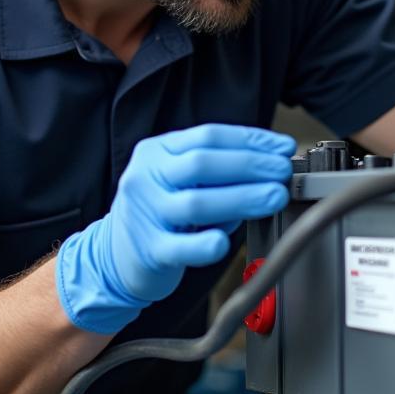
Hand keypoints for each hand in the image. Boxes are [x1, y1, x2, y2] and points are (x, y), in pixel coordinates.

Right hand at [55, 124, 295, 333]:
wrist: (112, 257)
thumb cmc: (160, 213)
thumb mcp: (179, 180)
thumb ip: (218, 170)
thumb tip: (273, 162)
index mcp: (157, 152)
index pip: (208, 136)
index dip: (250, 139)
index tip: (282, 147)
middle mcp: (146, 177)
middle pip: (202, 164)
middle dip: (251, 165)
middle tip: (282, 171)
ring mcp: (144, 214)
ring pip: (196, 202)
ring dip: (242, 197)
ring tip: (274, 196)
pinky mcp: (148, 251)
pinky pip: (180, 247)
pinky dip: (204, 244)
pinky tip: (224, 241)